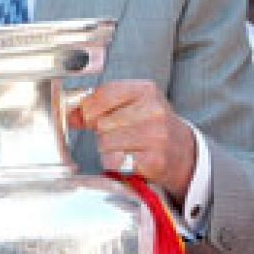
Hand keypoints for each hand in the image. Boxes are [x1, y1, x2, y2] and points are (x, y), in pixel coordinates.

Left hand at [68, 80, 195, 200]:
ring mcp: (156, 135)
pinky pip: (117, 161)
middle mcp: (153, 110)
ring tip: (124, 147)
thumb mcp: (131, 107)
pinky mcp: (154, 159)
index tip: (88, 118)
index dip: (89, 108)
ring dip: (108, 149)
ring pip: (106, 142)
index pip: (104, 94)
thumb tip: (70, 115)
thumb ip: (99, 107)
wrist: (183, 152)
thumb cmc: (151, 126)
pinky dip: (117, 163)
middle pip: (102, 121)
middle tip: (116, 135)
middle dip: (101, 132)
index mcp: (146, 90)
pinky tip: (130, 158)